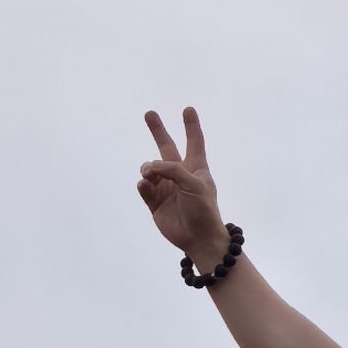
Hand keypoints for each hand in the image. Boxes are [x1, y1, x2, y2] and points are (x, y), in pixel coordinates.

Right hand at [138, 108, 226, 268]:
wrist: (198, 238)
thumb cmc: (203, 210)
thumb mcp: (194, 184)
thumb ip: (172, 170)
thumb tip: (149, 168)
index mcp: (196, 168)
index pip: (194, 141)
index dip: (191, 126)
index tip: (188, 109)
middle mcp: (180, 175)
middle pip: (166, 147)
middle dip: (158, 130)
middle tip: (149, 113)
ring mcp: (166, 187)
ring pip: (150, 168)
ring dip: (148, 168)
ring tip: (150, 175)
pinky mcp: (155, 201)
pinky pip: (144, 186)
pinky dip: (143, 183)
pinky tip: (146, 184)